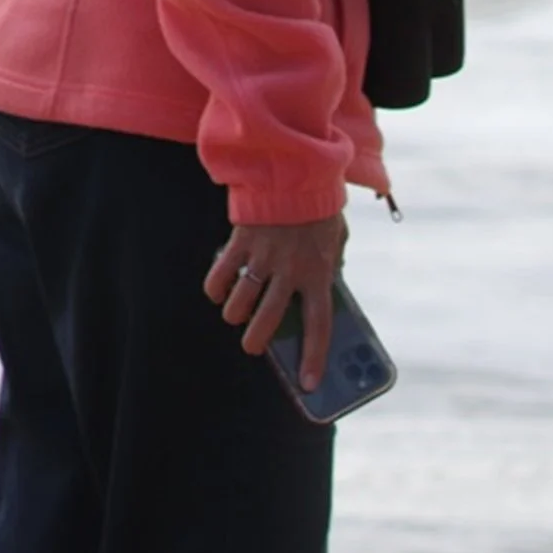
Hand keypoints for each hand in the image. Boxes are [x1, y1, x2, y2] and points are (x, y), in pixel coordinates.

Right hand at [203, 214, 348, 389]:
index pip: (319, 325)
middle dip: (257, 341)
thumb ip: (333, 264)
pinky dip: (215, 288)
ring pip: (240, 303)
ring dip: (235, 315)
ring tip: (235, 315)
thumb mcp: (336, 237)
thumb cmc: (319, 206)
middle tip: (253, 347)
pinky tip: (217, 290)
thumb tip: (329, 288)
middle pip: (268, 321)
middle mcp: (291, 270)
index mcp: (320, 273)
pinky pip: (220, 275)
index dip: (313, 357)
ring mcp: (264, 256)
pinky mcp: (241, 241)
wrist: (295, 168)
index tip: (308, 384)